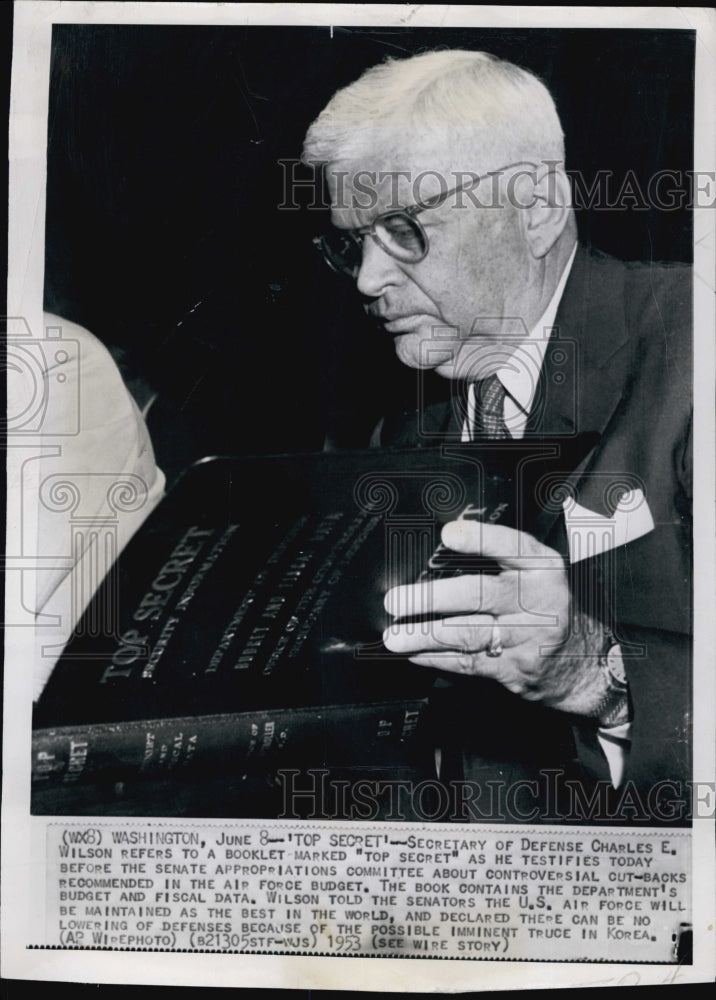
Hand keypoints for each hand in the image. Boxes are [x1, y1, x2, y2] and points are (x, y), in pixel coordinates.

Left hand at [383, 519, 611, 718]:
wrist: (583, 663)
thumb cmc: (547, 606)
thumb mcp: (537, 573)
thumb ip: (500, 557)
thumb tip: (440, 545)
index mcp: (543, 569)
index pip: (514, 548)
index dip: (481, 540)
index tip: (448, 536)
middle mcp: (538, 602)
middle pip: (481, 595)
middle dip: (433, 598)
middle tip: (398, 600)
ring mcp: (527, 639)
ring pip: (468, 634)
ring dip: (425, 635)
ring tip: (396, 636)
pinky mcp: (515, 670)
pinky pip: (469, 663)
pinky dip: (437, 659)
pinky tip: (415, 654)